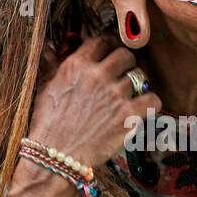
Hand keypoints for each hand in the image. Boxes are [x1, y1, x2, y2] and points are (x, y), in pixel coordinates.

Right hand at [27, 34, 160, 169]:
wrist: (56, 155)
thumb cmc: (47, 123)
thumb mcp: (44, 88)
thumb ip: (50, 64)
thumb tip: (48, 47)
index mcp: (77, 65)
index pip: (102, 41)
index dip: (110, 46)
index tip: (111, 54)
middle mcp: (98, 75)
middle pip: (126, 55)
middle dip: (126, 63)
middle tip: (123, 75)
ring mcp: (115, 95)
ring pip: (140, 76)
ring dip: (137, 84)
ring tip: (131, 95)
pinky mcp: (128, 115)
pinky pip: (152, 99)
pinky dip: (150, 103)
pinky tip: (142, 109)